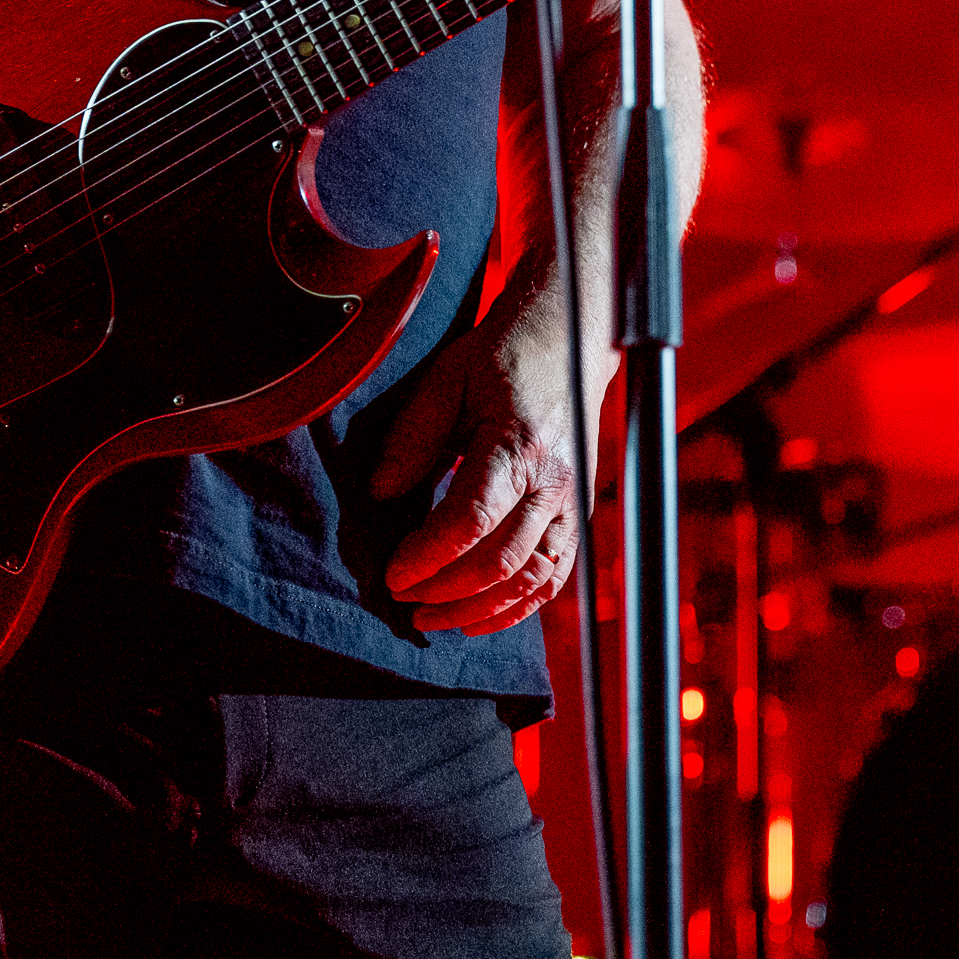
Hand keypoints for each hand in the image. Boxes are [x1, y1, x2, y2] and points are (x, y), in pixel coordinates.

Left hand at [368, 310, 588, 636]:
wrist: (570, 341)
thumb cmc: (504, 356)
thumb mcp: (447, 378)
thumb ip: (413, 436)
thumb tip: (381, 491)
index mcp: (518, 444)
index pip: (472, 520)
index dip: (429, 556)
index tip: (394, 573)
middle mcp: (553, 481)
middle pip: (501, 561)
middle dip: (444, 590)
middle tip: (401, 597)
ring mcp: (571, 503)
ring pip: (531, 580)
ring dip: (477, 609)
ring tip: (429, 617)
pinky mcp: (577, 515)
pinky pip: (554, 578)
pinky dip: (516, 608)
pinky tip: (476, 616)